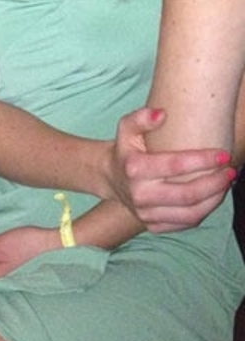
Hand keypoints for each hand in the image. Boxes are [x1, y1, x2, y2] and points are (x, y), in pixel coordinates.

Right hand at [110, 108, 235, 232]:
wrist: (110, 177)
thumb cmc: (126, 148)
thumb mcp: (126, 128)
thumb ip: (141, 117)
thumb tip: (162, 114)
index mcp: (134, 168)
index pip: (175, 165)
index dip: (202, 160)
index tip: (222, 154)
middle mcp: (139, 194)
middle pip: (187, 194)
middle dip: (214, 183)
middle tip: (230, 170)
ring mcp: (145, 213)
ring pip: (190, 213)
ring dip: (214, 199)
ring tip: (226, 183)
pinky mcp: (152, 226)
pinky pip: (185, 223)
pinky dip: (204, 211)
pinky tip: (213, 196)